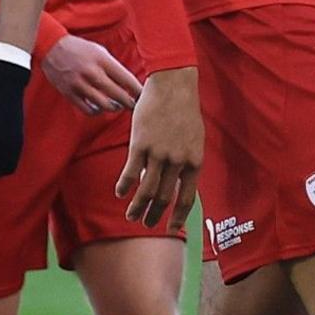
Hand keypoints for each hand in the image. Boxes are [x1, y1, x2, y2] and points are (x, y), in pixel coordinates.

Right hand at [40, 33, 142, 114]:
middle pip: (118, 95)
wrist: (52, 47)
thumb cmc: (80, 49)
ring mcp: (80, 84)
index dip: (138, 91)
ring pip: (104, 105)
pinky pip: (87, 109)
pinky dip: (97, 111)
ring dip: (114, 108)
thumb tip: (129, 83)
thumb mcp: (100, 52)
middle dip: (129, 102)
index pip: (126, 79)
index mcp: (102, 61)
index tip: (144, 96)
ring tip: (118, 106)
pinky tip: (100, 108)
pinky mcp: (69, 93)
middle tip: (135, 105)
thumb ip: (113, 67)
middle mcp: (92, 73)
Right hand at [118, 67, 203, 227]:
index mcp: (194, 161)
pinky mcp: (140, 144)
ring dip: (137, 207)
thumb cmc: (184, 112)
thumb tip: (174, 183)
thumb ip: (185, 162)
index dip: (178, 216)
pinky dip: (125, 185)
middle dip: (154, 215)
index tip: (171, 229)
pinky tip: (120, 193)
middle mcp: (177, 161)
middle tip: (145, 224)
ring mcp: (159, 153)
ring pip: (146, 189)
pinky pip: (130, 171)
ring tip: (131, 217)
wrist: (173, 85)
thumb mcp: (193, 139)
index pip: (187, 198)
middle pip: (165, 198)